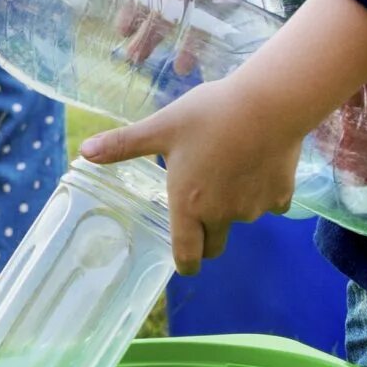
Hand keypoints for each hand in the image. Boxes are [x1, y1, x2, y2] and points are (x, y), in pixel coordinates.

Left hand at [78, 79, 300, 275]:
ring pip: (241, 219)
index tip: (184, 262)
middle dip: (205, 239)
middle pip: (215, 245)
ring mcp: (255, 208)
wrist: (270, 104)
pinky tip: (257, 165)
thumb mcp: (161, 128)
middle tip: (200, 214)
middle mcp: (223, 215)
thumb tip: (83, 153)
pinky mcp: (282, 195)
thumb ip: (124, 145)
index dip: (184, 263)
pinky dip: (263, 193)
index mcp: (190, 205)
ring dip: (233, 207)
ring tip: (228, 170)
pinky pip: (271, 204)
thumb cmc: (210, 116)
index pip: (186, 255)